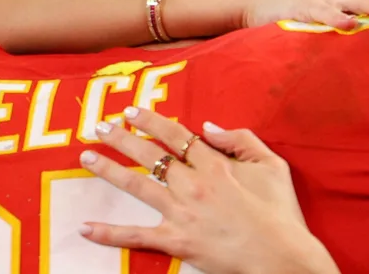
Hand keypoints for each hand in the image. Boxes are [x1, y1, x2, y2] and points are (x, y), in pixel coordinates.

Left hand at [79, 108, 339, 273]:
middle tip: (99, 126)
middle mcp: (193, 184)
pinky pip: (136, 236)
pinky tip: (86, 227)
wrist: (281, 256)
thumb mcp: (271, 165)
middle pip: (150, 154)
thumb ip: (241, 139)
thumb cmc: (280, 213)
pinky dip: (109, 233)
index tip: (133, 111)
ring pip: (137, 185)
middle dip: (121, 138)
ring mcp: (182, 212)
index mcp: (215, 164)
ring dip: (109, 169)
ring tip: (87, 156)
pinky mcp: (176, 240)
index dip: (152, 121)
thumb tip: (208, 127)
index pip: (176, 136)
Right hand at [239, 0, 368, 30]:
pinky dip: (337, 19)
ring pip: (355, 2)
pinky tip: (351, 26)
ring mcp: (320, 3)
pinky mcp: (299, 11)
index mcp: (346, 4)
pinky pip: (321, 14)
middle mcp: (338, 0)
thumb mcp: (322, 30)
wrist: (252, 8)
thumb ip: (344, 36)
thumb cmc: (290, 22)